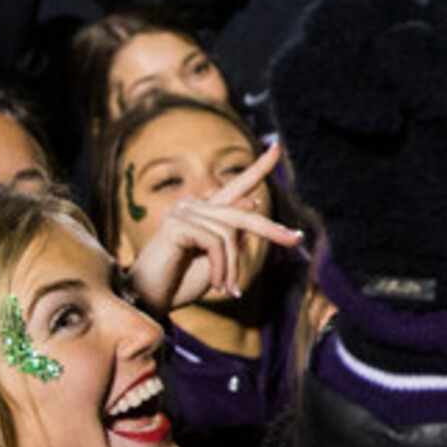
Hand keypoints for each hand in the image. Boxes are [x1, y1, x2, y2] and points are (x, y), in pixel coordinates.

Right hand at [123, 143, 304, 311]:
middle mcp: (194, 206)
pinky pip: (215, 242)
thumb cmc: (181, 282)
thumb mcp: (218, 260)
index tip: (277, 147)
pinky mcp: (177, 224)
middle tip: (297, 239)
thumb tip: (252, 202)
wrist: (149, 300)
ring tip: (228, 289)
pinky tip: (217, 285)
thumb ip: (232, 235)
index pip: (236, 185)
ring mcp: (184, 212)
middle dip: (273, 229)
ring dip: (233, 267)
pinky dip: (222, 267)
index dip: (258, 168)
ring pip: (230, 234)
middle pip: (243, 214)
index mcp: (206, 213)